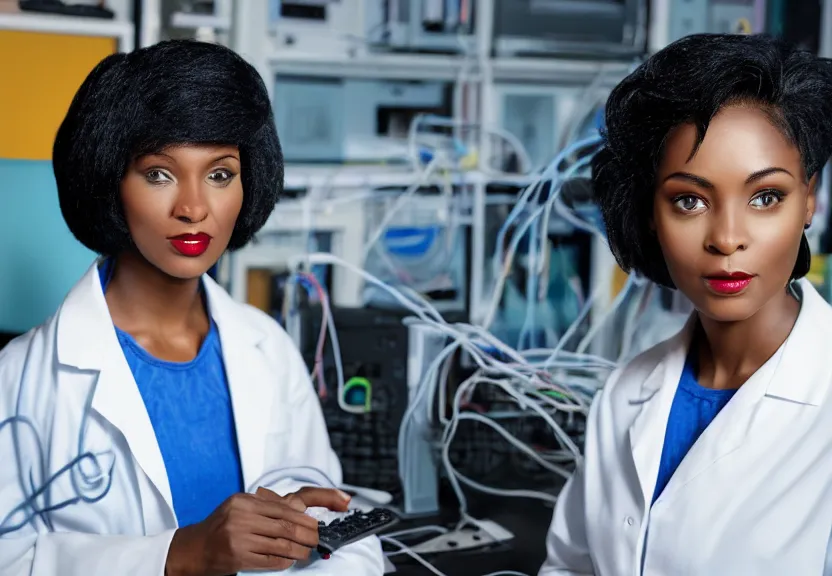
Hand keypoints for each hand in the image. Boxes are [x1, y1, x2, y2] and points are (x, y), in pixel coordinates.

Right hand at [165, 487, 349, 575]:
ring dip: (299, 549)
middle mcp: (240, 518)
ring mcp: (238, 538)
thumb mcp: (239, 507)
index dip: (303, 518)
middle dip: (306, 534)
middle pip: (284, 526)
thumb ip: (266, 505)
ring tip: (308, 551)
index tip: (315, 523)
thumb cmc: (221, 526)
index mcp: (243, 502)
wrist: (194, 548)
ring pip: (280, 544)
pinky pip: (269, 560)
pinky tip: (291, 560)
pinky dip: (284, 561)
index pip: (281, 509)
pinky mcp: (238, 557)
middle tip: (318, 538)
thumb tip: (299, 508)